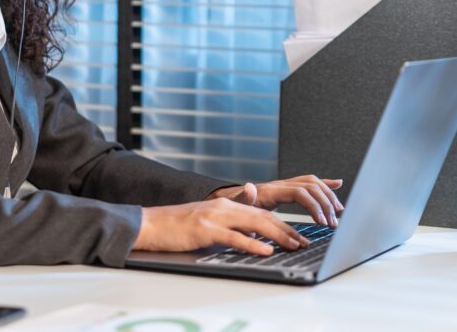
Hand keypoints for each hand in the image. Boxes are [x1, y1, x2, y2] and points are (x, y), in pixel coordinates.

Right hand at [132, 198, 310, 255]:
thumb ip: (231, 220)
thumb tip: (253, 231)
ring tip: (293, 245)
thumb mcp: (209, 218)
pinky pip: (234, 237)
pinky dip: (252, 244)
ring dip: (277, 236)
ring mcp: (215, 218)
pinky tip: (265, 250)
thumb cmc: (178, 225)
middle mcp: (224, 207)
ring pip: (254, 224)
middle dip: (287, 230)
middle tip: (303, 242)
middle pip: (263, 217)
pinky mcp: (205, 230)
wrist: (152, 224)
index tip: (299, 236)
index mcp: (227, 205)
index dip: (283, 225)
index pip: (262, 214)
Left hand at [207, 175, 344, 227]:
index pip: (300, 192)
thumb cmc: (232, 207)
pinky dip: (325, 184)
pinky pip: (309, 183)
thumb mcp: (235, 205)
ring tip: (338, 212)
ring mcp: (285, 186)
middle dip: (325, 204)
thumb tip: (249, 187)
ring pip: (313, 184)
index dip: (313, 206)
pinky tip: (337, 185)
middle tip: (333, 223)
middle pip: (311, 187)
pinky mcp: (287, 190)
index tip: (321, 222)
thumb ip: (244, 198)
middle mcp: (280, 185)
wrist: (228, 202)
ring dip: (328, 197)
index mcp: (271, 190)